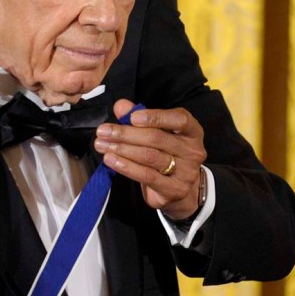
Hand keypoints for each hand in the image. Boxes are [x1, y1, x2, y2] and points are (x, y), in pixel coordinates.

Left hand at [94, 98, 205, 218]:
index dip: (155, 117)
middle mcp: (193, 150)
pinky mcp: (175, 189)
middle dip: (126, 134)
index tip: (132, 117)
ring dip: (122, 149)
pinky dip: (126, 167)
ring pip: (150, 156)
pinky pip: (147, 176)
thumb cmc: (166, 154)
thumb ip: (138, 117)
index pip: (179, 119)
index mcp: (192, 131)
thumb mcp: (155, 133)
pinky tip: (111, 160)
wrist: (179, 189)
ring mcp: (186, 172)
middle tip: (103, 131)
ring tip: (102, 145)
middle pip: (157, 138)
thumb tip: (121, 106)